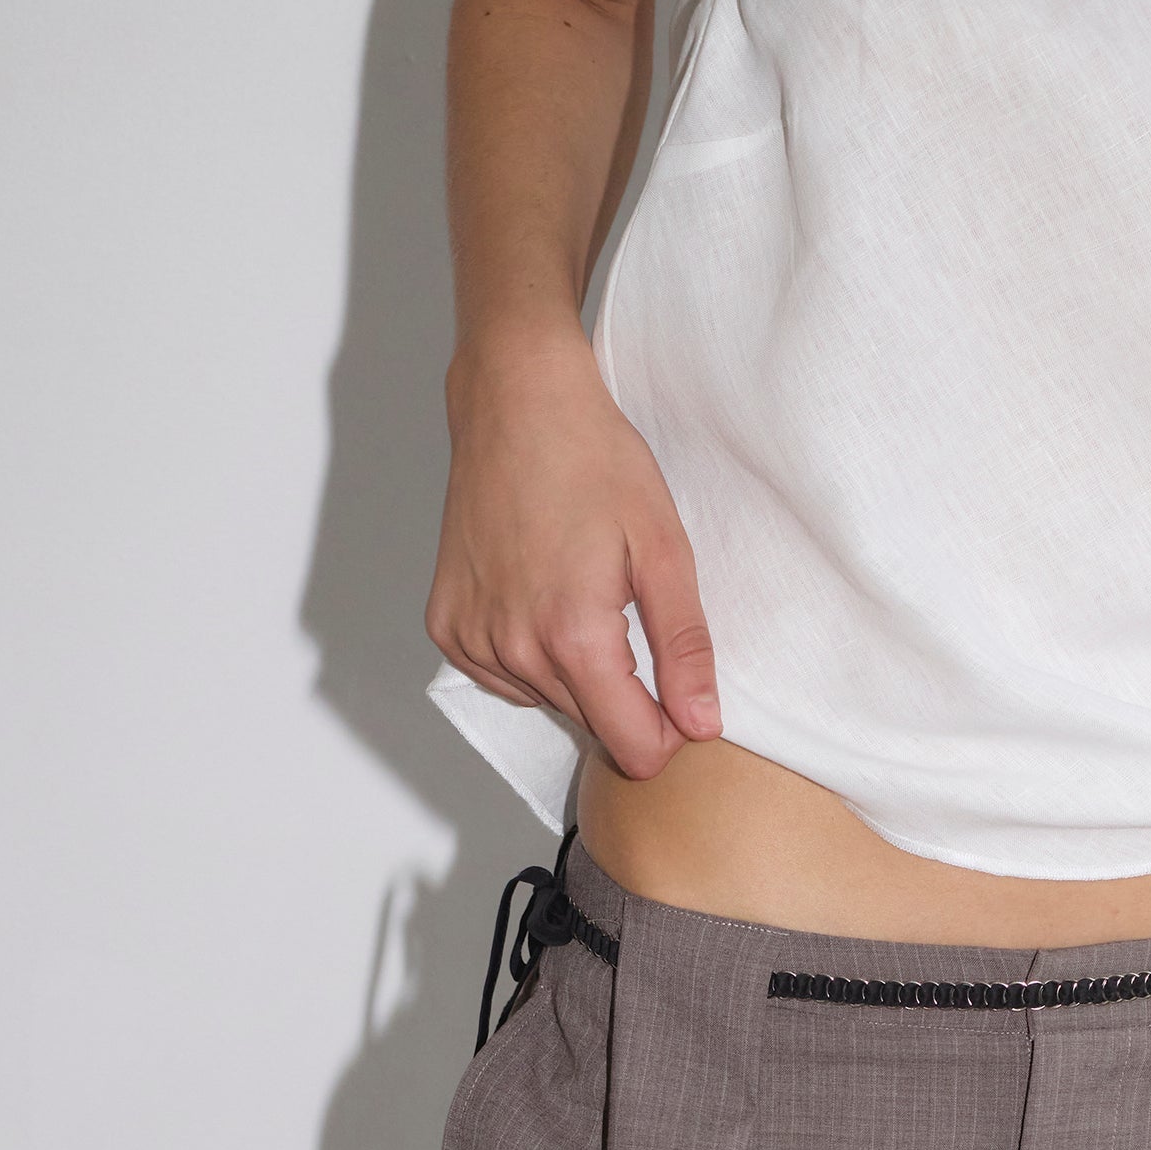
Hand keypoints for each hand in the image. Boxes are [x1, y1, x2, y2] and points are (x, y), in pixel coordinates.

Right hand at [425, 324, 719, 778]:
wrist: (516, 401)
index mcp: (573, 636)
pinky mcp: (448, 628)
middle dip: (624, 694)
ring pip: (550, 702)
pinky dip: (531, 655)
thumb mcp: (664, 550)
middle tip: (629, 614)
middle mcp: (514, 649)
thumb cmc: (592, 459)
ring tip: (580, 592)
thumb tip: (702, 725)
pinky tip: (540, 596)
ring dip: (576, 671)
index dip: (668, 730)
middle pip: (593, 726)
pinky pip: (506, 679)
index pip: (633, 748)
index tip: (678, 688)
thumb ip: (685, 648)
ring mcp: (472, 640)